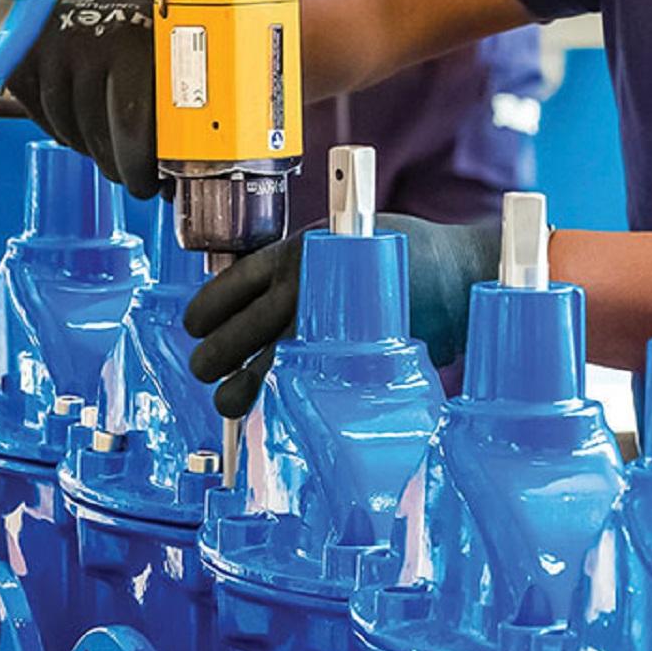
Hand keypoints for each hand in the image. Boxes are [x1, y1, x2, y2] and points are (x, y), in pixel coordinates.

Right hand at [3, 0, 241, 195]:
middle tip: (134, 175)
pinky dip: (61, 125)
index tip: (150, 186)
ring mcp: (54, 39)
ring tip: (112, 145)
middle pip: (96, 134)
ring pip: (66, 127)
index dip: (139, 168)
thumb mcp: (197, 65)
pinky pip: (37, 110)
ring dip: (90, 146)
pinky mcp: (28, 45)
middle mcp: (89, 35)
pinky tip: (85, 122)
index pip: (129, 128)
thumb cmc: (181, 34)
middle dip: (117, 165)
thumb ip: (187, 116)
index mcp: (136, 40)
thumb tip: (182, 180)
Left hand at [185, 213, 501, 418]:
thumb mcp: (344, 241)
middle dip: (210, 357)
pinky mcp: (345, 357)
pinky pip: (297, 386)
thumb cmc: (405, 256)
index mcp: (295, 253)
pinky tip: (269, 409)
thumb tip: (259, 299)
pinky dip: (277, 400)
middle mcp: (300, 286)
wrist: (457, 273)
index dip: (204, 312)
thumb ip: (304, 265)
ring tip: (228, 399)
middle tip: (204, 370)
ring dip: (234, 388)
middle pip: (232, 332)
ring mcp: (321, 325)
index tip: (194, 327)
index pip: (228, 287)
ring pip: (257, 367)